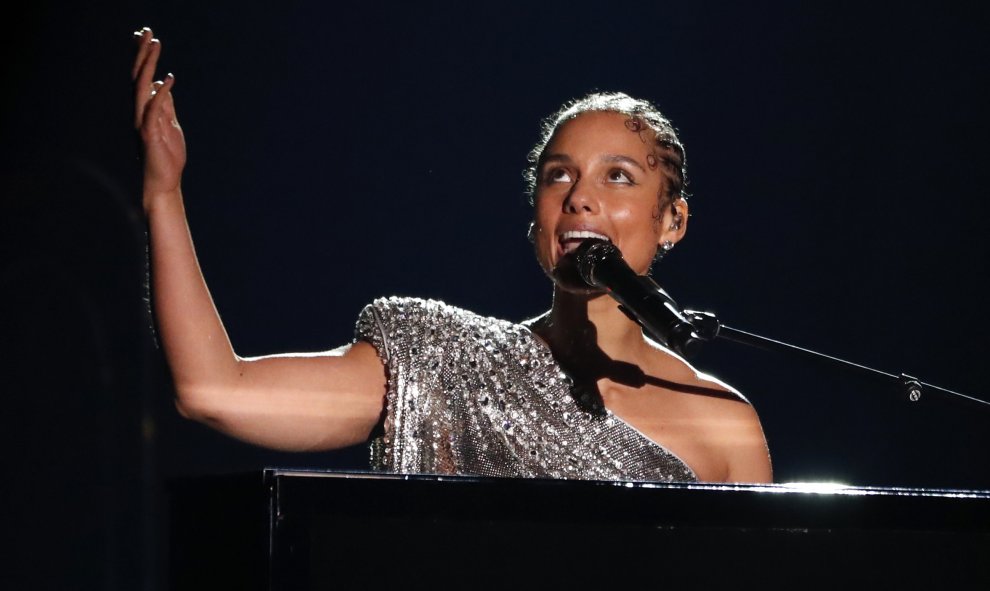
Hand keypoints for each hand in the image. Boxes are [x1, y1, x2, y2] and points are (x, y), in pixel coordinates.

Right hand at [133, 27, 186, 210]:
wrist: (164, 182)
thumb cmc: (166, 156)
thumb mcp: (169, 125)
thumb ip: (165, 105)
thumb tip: (163, 84)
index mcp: (145, 109)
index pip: (142, 77)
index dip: (143, 56)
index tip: (145, 35)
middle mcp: (140, 112)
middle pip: (138, 76)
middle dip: (142, 53)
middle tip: (147, 30)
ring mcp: (143, 122)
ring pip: (142, 88)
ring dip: (148, 65)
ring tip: (155, 45)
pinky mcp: (150, 134)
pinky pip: (154, 111)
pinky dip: (161, 95)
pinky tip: (169, 80)